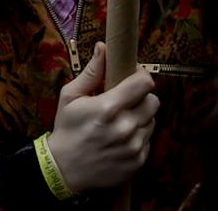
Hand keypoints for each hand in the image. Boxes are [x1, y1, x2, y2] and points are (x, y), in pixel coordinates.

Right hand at [45, 43, 158, 192]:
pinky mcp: (137, 162)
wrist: (63, 171)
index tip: (133, 76)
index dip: (141, 76)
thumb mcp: (70, 97)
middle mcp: (125, 127)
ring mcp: (134, 147)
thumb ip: (91, 72)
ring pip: (152, 121)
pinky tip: (121, 139)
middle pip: (153, 102)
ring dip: (140, 118)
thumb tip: (103, 47)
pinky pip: (148, 141)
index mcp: (109, 107)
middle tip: (126, 101)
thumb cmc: (66, 130)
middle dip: (142, 98)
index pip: (145, 83)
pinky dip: (138, 137)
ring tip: (121, 122)